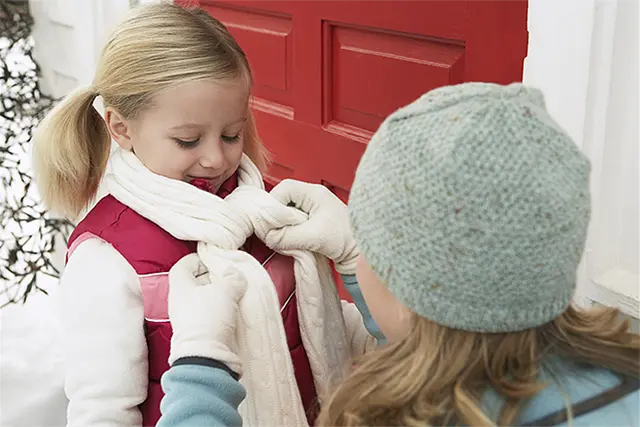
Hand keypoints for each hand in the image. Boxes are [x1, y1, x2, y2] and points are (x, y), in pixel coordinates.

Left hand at [168, 253, 246, 374]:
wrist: (206, 357)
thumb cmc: (209, 317)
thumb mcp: (226, 291)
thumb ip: (231, 277)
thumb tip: (233, 273)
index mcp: (179, 288)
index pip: (182, 266)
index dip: (197, 260)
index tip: (214, 260)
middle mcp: (179, 303)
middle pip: (194, 282)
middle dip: (212, 277)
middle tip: (229, 276)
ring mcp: (186, 319)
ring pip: (202, 299)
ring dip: (218, 295)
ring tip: (235, 293)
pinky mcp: (197, 333)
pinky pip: (207, 314)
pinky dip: (219, 310)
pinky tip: (233, 311)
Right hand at [266, 179, 358, 274]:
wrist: (363, 255)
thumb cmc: (347, 239)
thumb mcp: (314, 236)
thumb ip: (287, 236)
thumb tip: (269, 238)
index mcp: (314, 193)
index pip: (284, 189)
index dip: (273, 204)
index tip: (269, 222)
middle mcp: (313, 199)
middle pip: (283, 201)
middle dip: (276, 217)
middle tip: (275, 232)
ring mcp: (313, 212)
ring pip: (287, 214)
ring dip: (283, 227)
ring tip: (284, 239)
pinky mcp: (313, 225)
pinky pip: (293, 225)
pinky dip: (289, 234)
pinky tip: (292, 244)